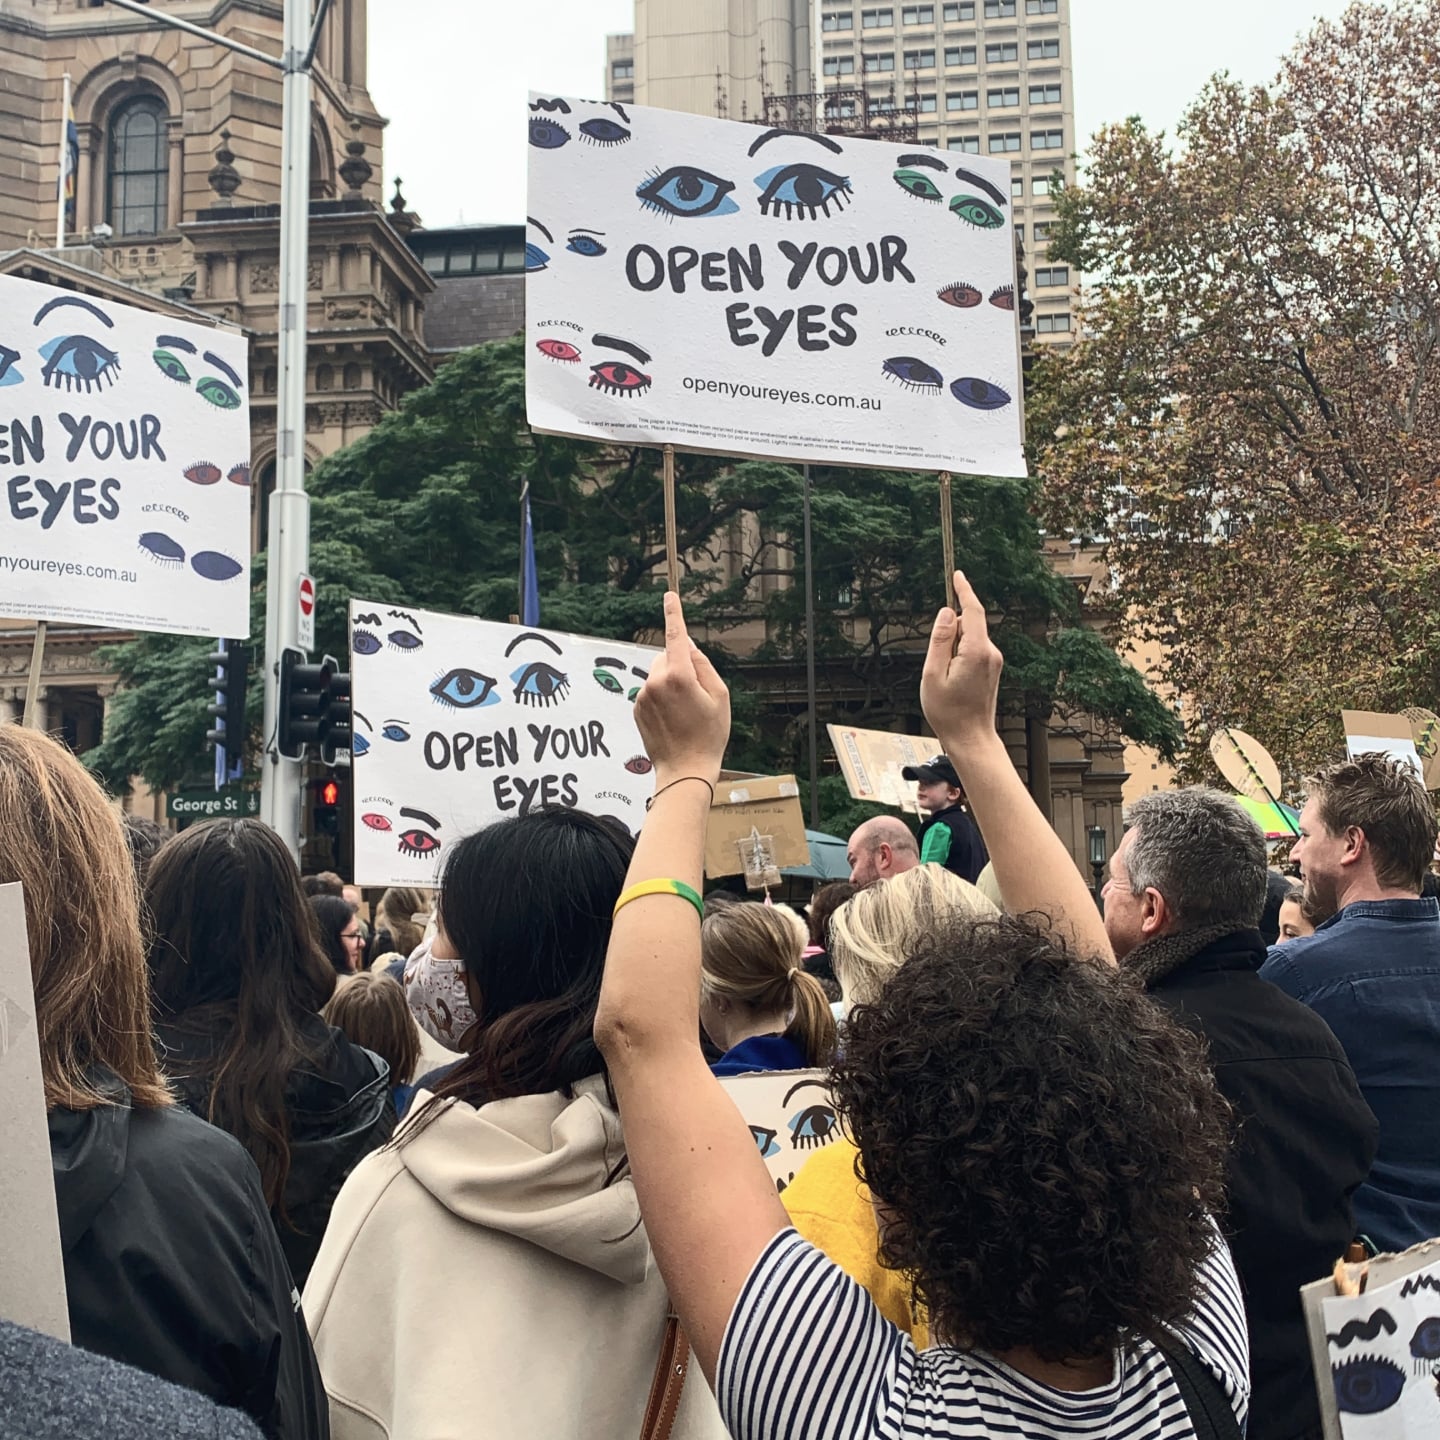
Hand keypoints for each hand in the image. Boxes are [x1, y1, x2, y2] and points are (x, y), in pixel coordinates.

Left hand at [634, 592, 730, 782]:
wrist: (685, 769)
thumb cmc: (708, 735)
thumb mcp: (720, 696)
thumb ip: (703, 665)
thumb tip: (688, 647)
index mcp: (679, 676)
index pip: (675, 636)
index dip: (674, 614)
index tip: (669, 596)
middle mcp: (656, 681)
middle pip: (668, 656)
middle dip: (680, 665)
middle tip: (696, 694)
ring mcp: (644, 695)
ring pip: (659, 674)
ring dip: (670, 683)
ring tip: (684, 712)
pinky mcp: (637, 708)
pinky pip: (651, 690)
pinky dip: (661, 697)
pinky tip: (672, 718)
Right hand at [920, 570, 1002, 748]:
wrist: (971, 738)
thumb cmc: (948, 712)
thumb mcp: (932, 674)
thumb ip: (939, 640)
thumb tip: (945, 613)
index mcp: (976, 651)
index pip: (972, 611)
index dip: (964, 590)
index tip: (957, 575)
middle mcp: (990, 652)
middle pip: (967, 624)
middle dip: (948, 632)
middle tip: (936, 665)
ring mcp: (994, 661)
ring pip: (969, 638)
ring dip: (952, 648)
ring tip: (945, 679)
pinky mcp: (992, 668)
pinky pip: (973, 650)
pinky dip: (958, 656)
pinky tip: (953, 681)